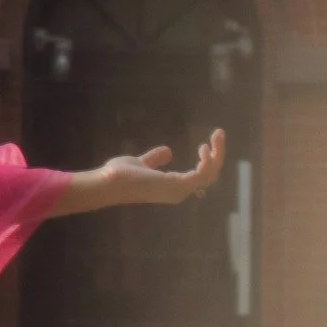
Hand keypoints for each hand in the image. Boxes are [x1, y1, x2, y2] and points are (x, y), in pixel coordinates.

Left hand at [99, 129, 225, 206]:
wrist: (107, 182)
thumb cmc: (119, 176)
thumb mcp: (141, 163)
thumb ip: (154, 159)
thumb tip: (168, 151)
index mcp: (172, 188)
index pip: (199, 178)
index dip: (207, 162)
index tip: (204, 144)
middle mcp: (179, 192)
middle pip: (209, 176)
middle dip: (217, 155)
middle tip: (219, 134)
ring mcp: (178, 191)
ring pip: (209, 175)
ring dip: (217, 155)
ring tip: (218, 135)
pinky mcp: (175, 185)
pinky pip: (201, 176)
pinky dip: (208, 162)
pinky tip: (206, 148)